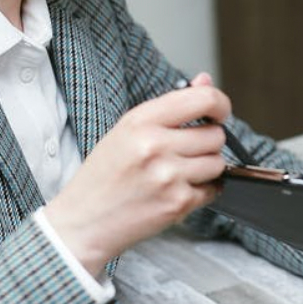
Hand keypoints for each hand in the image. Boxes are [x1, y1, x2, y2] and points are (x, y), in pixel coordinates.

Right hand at [43, 73, 229, 275]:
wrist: (82, 223)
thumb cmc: (104, 176)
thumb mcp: (127, 130)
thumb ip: (170, 105)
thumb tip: (205, 80)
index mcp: (141, 121)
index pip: (204, 98)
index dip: (220, 105)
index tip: (218, 114)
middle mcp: (154, 145)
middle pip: (216, 134)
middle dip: (208, 143)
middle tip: (185, 153)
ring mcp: (168, 175)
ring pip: (218, 162)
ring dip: (206, 168)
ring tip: (177, 174)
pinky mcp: (177, 203)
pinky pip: (213, 188)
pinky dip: (202, 191)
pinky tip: (176, 191)